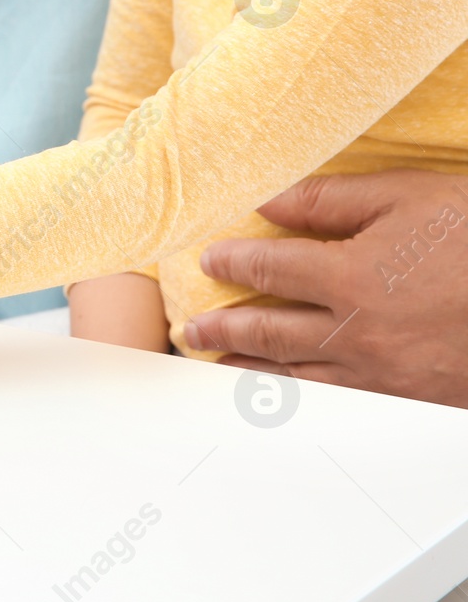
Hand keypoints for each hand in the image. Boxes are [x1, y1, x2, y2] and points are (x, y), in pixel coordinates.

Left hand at [186, 169, 467, 406]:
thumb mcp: (412, 198)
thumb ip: (333, 200)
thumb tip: (270, 200)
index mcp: (349, 278)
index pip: (266, 269)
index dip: (231, 263)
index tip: (208, 260)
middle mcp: (355, 333)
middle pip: (268, 332)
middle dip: (222, 330)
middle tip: (190, 332)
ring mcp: (381, 375)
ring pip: (296, 377)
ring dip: (250, 370)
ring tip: (217, 366)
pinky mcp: (410, 402)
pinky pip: (340, 403)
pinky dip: (302, 401)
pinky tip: (287, 397)